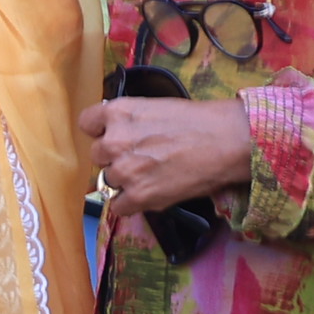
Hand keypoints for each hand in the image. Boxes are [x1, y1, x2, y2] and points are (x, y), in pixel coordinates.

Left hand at [78, 88, 262, 220]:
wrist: (226, 141)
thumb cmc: (198, 121)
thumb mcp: (155, 106)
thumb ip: (129, 119)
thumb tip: (115, 133)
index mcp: (117, 113)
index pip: (87, 123)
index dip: (100, 130)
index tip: (113, 134)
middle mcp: (114, 141)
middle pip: (97, 155)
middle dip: (115, 157)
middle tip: (142, 156)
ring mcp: (124, 171)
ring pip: (109, 181)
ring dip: (125, 180)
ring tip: (153, 174)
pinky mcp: (138, 196)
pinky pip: (118, 206)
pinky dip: (131, 203)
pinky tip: (150, 193)